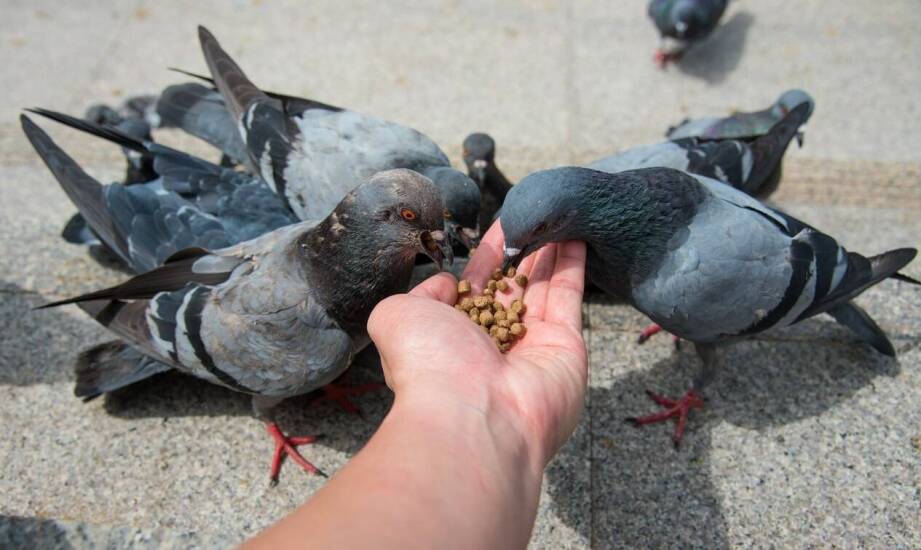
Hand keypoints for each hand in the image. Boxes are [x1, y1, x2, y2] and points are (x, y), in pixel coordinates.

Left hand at [368, 221, 587, 469]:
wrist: (472, 415)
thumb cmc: (428, 366)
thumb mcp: (397, 315)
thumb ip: (422, 293)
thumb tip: (448, 283)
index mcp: (455, 336)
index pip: (477, 286)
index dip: (489, 255)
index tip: (501, 225)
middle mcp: (494, 342)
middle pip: (514, 286)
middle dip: (523, 250)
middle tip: (534, 215)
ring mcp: (532, 345)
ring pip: (543, 286)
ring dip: (550, 249)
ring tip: (556, 214)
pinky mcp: (566, 346)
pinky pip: (568, 296)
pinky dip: (572, 263)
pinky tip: (574, 231)